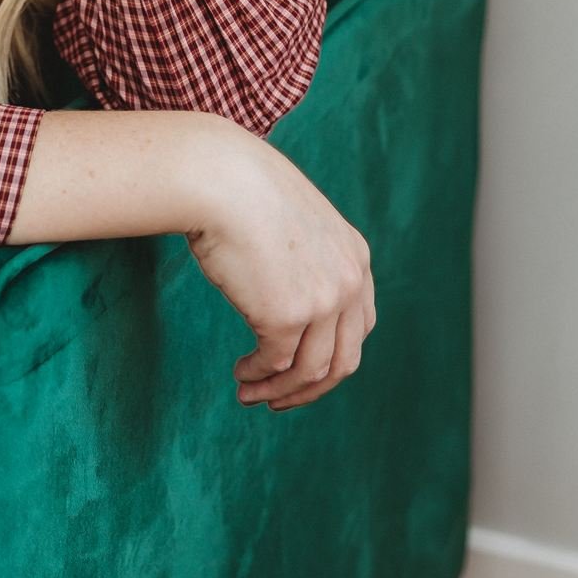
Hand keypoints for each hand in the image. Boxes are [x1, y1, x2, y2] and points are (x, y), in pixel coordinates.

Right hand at [183, 126, 375, 412]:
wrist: (219, 177)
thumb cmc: (241, 191)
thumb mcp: (294, 222)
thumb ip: (305, 258)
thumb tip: (287, 294)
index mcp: (355, 257)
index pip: (359, 327)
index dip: (332, 357)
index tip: (303, 371)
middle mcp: (348, 282)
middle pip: (343, 360)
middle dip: (311, 388)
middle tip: (281, 400)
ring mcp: (321, 301)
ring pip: (310, 371)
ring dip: (279, 390)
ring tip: (251, 394)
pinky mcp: (286, 315)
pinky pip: (275, 363)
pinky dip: (258, 376)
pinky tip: (241, 374)